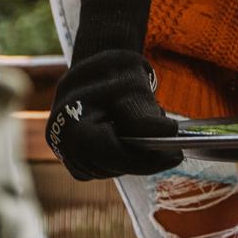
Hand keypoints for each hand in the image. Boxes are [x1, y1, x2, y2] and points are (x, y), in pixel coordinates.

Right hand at [47, 0, 178, 180]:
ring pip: (105, 170)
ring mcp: (63, 149)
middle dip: (140, 159)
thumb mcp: (133, 90)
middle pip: (109, 166)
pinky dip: (118, 159)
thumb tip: (170, 134)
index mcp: (72, 121)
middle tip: (170, 149)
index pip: (111, 154)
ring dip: (129, 158)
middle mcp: (61, 139)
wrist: (95, 66)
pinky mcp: (70, 155)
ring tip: (143, 134)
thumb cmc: (114, 74)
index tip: (176, 156)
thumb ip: (146, 117)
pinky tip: (126, 139)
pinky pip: (100, 168)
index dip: (144, 160)